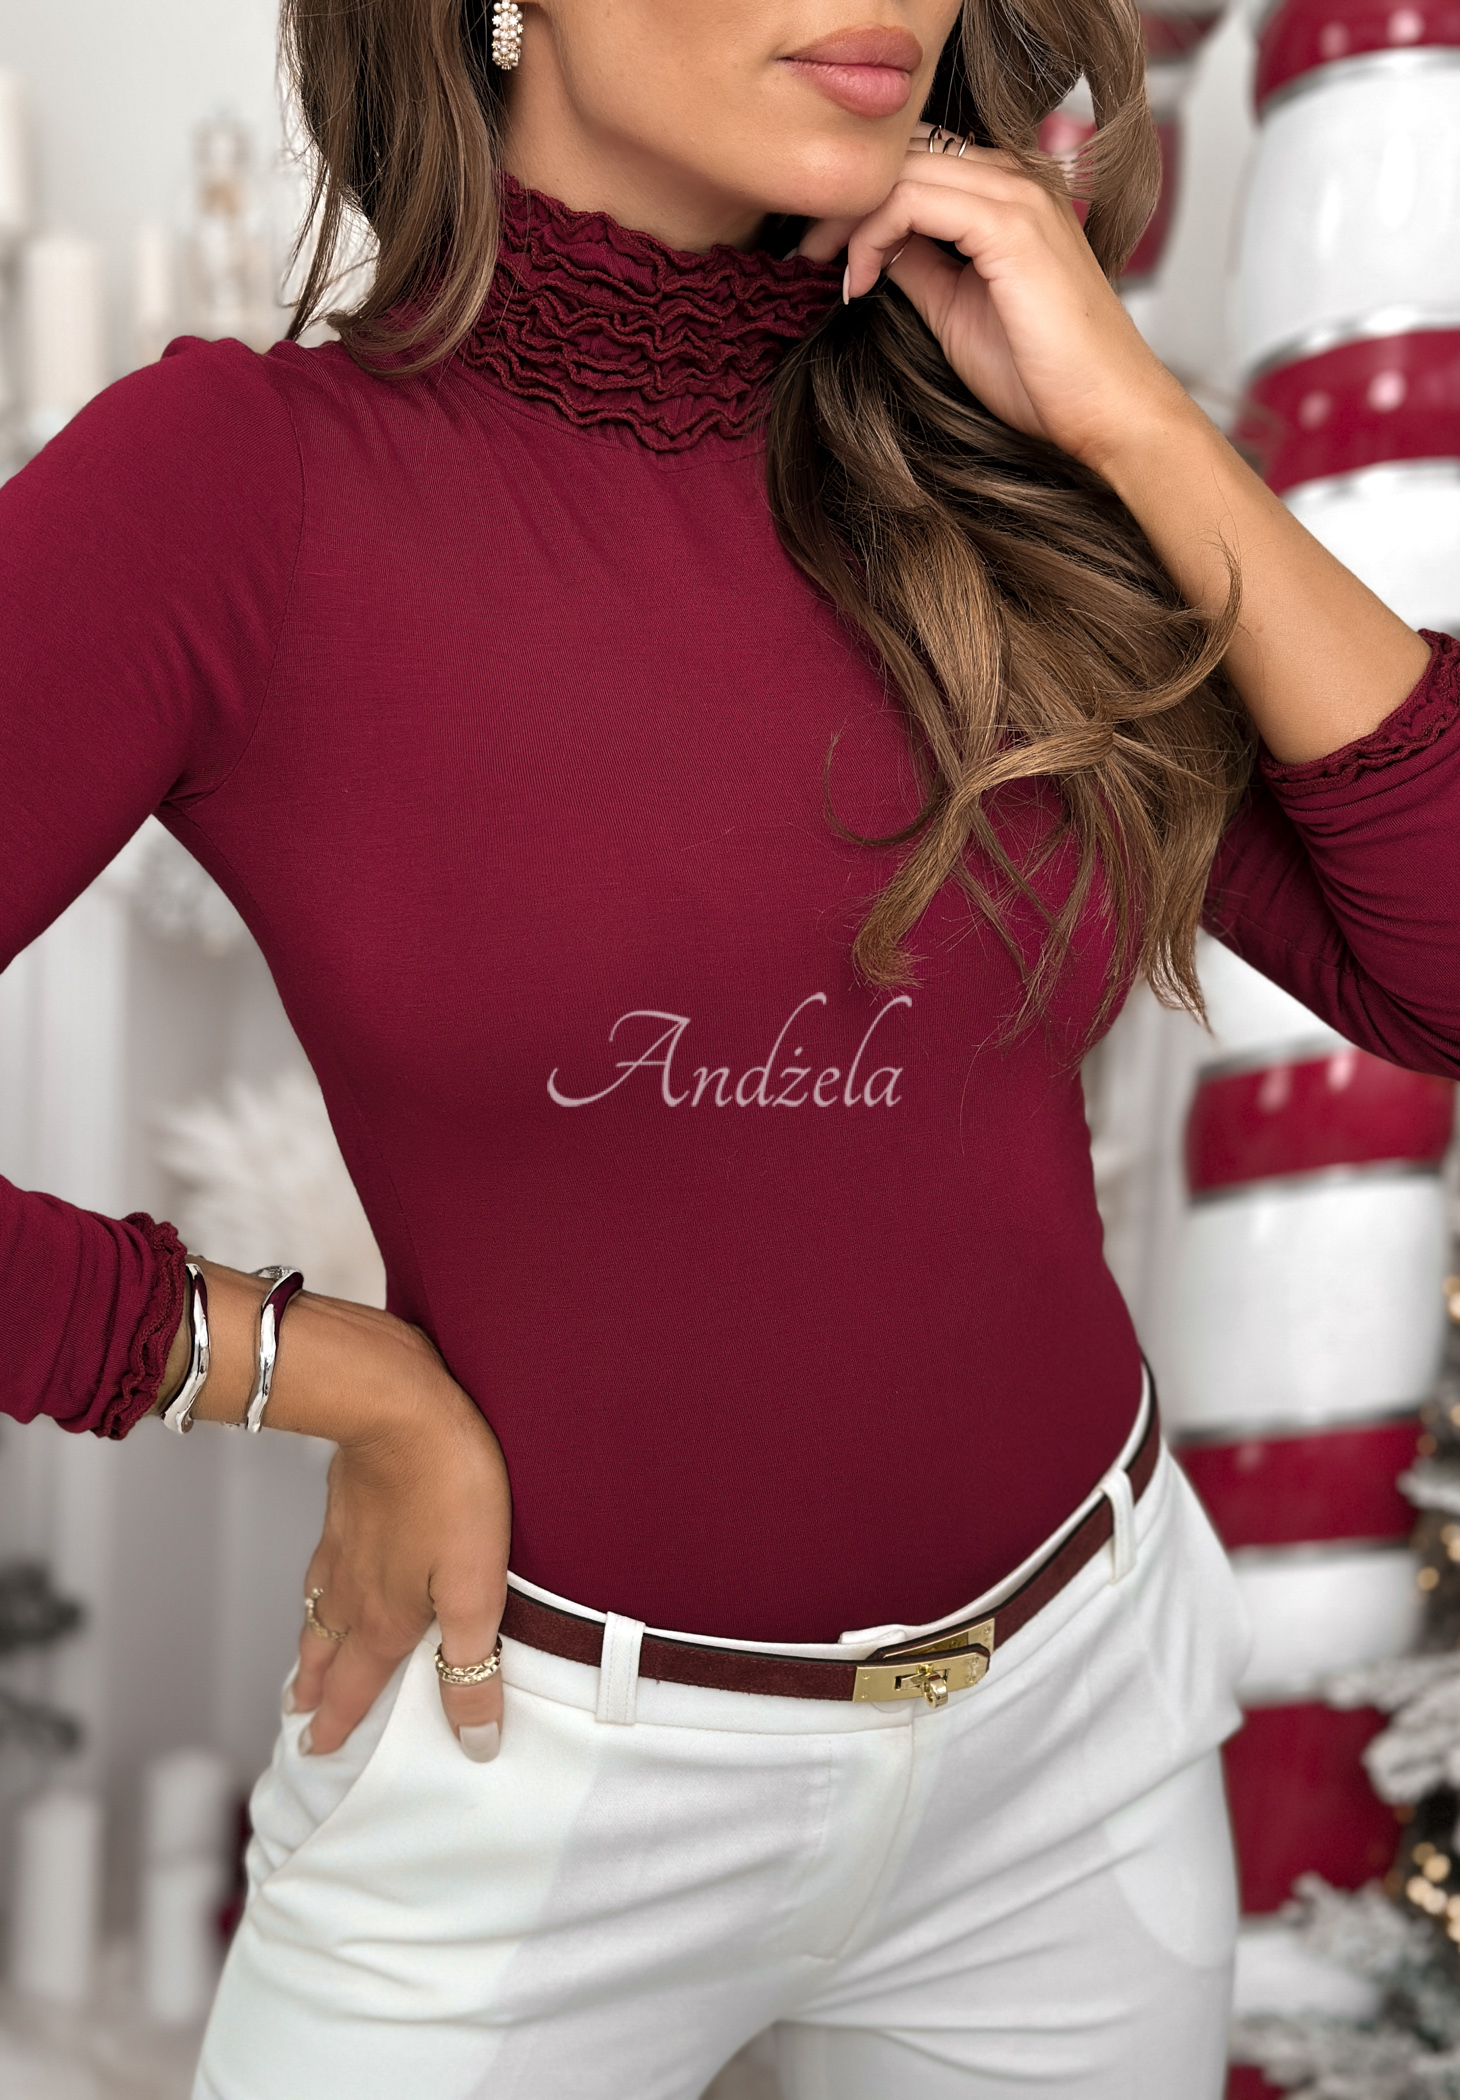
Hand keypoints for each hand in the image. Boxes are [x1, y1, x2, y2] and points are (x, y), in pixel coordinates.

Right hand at [288, 1311, 511, 1762]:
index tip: (319, 1751)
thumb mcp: (475, 1589)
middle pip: (327, 1654)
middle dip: (315, 1691)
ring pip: (318, 1610)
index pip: (358, 1689)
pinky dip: (316, 1589)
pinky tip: (321, 1575)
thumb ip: (471, 1666)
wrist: (396, 1405)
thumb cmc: (445, 1489)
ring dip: (310, 1645)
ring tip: (302, 1664)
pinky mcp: (344, 1504)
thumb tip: (473, 1739)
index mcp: (383, 1619)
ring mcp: (341, 1545)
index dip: (340, 1723)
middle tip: (299, 1717)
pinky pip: (322, 1564)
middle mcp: (351, 1590)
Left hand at [801, 125, 1429, 761]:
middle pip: (907, 154)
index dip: (863, 201)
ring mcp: (1020, 195)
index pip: (920, 165)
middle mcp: (1020, 179)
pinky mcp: (1012, 224)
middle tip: (808, 254)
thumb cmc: (1043, 379)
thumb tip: (874, 247)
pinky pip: (917, 199)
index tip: (826, 256)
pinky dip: (876, 234)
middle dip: (847, 201)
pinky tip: (862, 282)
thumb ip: (920, 267)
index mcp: (1012, 195)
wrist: (1105, 416)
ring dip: (854, 217)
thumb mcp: (956, 310)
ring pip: (906, 169)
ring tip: (832, 271)